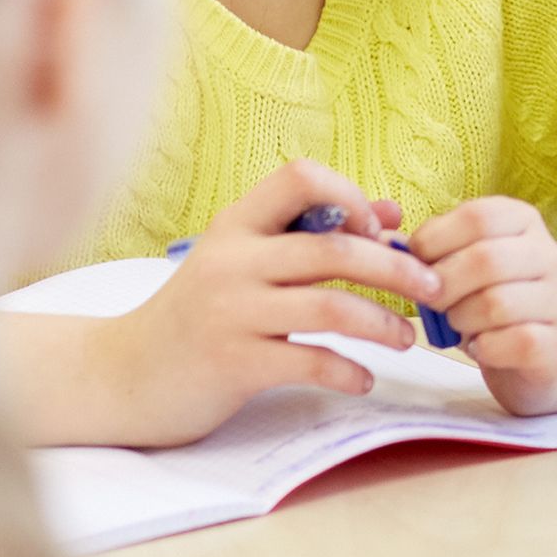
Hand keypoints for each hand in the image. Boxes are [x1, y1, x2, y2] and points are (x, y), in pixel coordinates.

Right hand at [88, 160, 449, 446]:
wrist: (123, 374)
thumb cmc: (198, 314)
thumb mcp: (244, 263)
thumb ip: (311, 235)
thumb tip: (391, 212)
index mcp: (237, 225)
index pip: (300, 177)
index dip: (350, 196)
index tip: (377, 231)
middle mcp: (232, 262)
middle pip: (333, 249)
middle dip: (396, 267)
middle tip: (432, 287)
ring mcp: (230, 313)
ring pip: (330, 308)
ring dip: (383, 323)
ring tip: (406, 337)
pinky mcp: (232, 364)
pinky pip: (309, 363)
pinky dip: (349, 371)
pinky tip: (364, 378)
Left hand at [408, 195, 556, 414]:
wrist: (551, 359)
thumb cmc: (496, 307)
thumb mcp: (466, 269)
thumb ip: (429, 251)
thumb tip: (380, 237)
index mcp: (523, 224)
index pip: (478, 216)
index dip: (436, 240)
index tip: (418, 266)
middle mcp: (549, 256)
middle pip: (486, 259)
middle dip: (444, 286)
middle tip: (432, 303)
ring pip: (498, 303)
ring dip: (462, 320)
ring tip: (459, 326)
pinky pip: (515, 341)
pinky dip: (486, 349)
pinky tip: (482, 349)